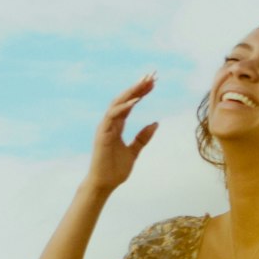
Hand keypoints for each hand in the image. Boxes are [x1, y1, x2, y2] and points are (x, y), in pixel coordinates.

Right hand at [87, 72, 158, 194]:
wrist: (104, 184)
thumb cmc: (115, 169)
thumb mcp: (134, 151)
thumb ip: (143, 137)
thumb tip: (155, 123)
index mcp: (117, 125)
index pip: (130, 104)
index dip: (141, 92)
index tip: (154, 82)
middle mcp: (110, 122)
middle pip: (124, 99)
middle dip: (138, 86)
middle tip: (152, 74)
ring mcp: (105, 127)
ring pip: (118, 103)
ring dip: (132, 92)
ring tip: (145, 82)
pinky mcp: (102, 134)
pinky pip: (113, 116)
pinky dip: (124, 107)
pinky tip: (136, 100)